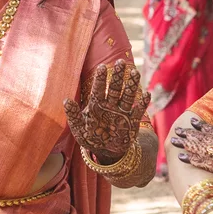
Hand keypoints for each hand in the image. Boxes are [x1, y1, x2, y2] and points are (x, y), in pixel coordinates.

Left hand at [63, 60, 151, 179]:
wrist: (107, 151)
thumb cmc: (91, 137)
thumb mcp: (79, 129)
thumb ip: (73, 115)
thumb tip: (65, 100)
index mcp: (97, 105)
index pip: (98, 89)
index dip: (100, 79)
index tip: (102, 67)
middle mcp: (110, 105)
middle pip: (115, 88)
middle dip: (118, 76)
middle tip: (120, 62)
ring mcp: (122, 112)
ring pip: (127, 96)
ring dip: (131, 85)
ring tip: (134, 72)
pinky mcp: (132, 121)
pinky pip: (138, 111)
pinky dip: (142, 104)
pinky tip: (146, 95)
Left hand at [170, 116, 212, 196]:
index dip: (203, 127)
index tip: (192, 122)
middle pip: (205, 139)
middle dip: (190, 135)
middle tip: (176, 131)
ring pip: (202, 149)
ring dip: (186, 144)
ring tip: (173, 140)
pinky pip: (205, 163)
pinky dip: (192, 160)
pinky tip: (181, 157)